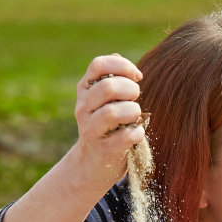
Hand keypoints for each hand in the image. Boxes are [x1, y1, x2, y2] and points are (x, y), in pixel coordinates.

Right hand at [71, 54, 145, 186]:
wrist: (93, 164)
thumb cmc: (107, 126)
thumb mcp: (104, 100)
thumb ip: (112, 79)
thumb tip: (118, 57)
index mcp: (85, 89)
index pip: (98, 64)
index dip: (122, 66)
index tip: (137, 76)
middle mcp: (83, 107)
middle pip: (108, 87)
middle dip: (130, 90)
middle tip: (136, 98)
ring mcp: (90, 129)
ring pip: (113, 112)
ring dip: (133, 111)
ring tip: (135, 116)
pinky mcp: (103, 149)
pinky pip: (126, 136)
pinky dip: (138, 133)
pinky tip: (137, 133)